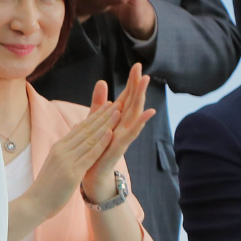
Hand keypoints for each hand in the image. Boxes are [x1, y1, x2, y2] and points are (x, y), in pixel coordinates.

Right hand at [15, 101, 115, 225]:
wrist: (34, 204)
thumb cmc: (45, 188)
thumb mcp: (54, 164)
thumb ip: (65, 151)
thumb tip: (74, 138)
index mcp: (58, 148)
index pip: (79, 128)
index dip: (94, 116)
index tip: (106, 106)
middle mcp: (62, 150)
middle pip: (86, 129)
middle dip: (102, 115)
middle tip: (116, 103)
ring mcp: (66, 161)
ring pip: (90, 139)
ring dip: (105, 124)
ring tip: (118, 112)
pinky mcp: (72, 173)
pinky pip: (89, 155)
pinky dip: (101, 143)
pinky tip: (111, 133)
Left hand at [80, 64, 155, 204]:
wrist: (92, 175)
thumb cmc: (96, 149)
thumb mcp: (95, 122)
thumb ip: (99, 103)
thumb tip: (102, 82)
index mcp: (117, 120)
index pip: (126, 97)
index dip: (132, 82)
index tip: (137, 65)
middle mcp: (123, 127)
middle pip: (133, 103)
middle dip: (138, 87)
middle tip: (143, 71)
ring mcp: (123, 137)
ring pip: (134, 116)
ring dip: (140, 100)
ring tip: (146, 85)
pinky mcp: (119, 148)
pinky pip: (131, 134)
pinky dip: (139, 123)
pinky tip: (148, 113)